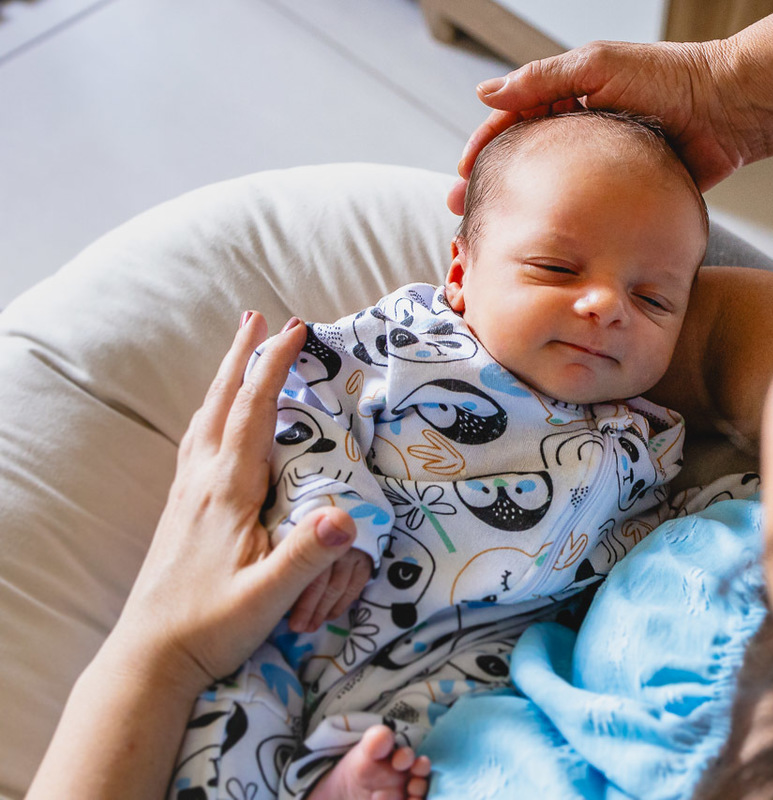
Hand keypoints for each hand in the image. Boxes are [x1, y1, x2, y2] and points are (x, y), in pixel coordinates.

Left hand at [106, 313, 358, 693]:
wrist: (149, 658)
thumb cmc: (211, 627)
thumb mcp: (268, 597)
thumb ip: (306, 556)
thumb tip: (348, 516)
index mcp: (228, 490)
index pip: (255, 412)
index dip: (274, 365)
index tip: (295, 327)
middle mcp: (202, 482)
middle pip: (222, 402)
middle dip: (242, 357)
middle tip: (256, 315)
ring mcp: (186, 496)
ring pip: (205, 420)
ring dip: (223, 380)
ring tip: (237, 354)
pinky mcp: (180, 513)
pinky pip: (196, 444)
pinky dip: (211, 414)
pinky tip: (212, 423)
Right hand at [450, 39, 749, 213]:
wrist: (731, 108)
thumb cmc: (669, 77)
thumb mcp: (598, 66)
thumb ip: (543, 79)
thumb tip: (484, 94)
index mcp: (572, 97)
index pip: (514, 122)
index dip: (483, 147)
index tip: (460, 174)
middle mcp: (585, 133)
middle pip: (527, 162)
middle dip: (492, 186)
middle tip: (461, 214)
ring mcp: (606, 167)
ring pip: (554, 193)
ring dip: (523, 212)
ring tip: (496, 236)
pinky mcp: (630, 194)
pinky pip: (593, 215)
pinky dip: (568, 230)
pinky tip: (549, 248)